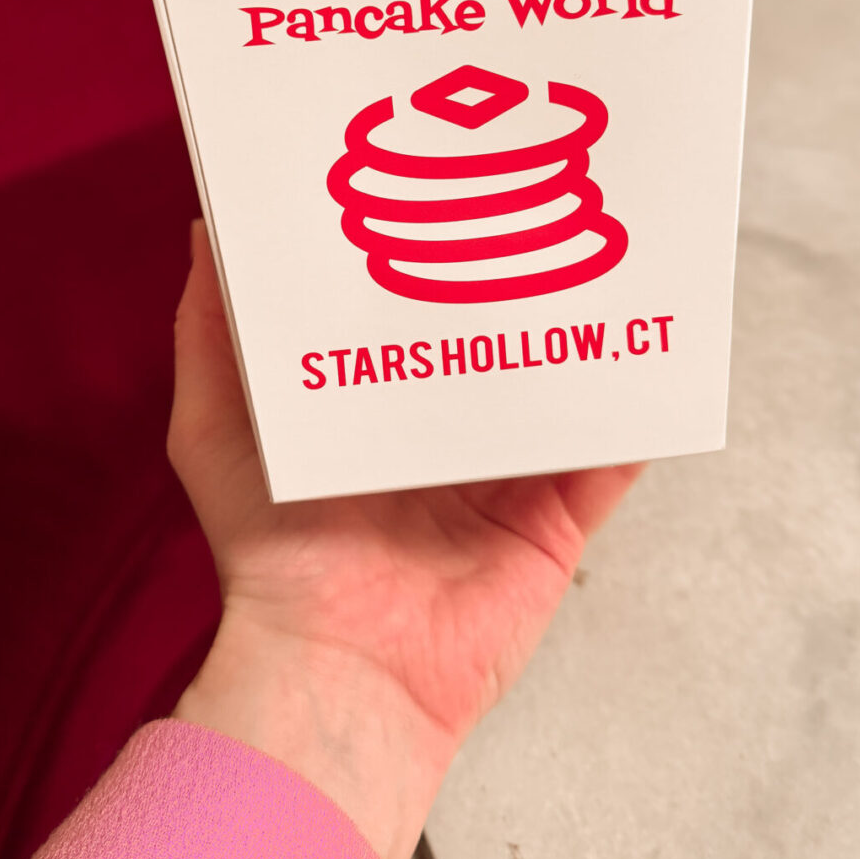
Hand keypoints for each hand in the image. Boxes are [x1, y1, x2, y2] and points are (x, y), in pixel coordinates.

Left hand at [170, 219, 641, 858]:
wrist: (340, 667)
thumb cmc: (270, 556)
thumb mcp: (213, 427)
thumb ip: (212, 334)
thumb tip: (206, 229)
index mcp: (371, 415)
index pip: (407, 324)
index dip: (425, 264)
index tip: (441, 191)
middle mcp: (440, 444)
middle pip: (492, 350)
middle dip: (513, 289)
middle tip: (538, 204)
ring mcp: (506, 482)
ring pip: (558, 393)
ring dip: (582, 337)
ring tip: (608, 259)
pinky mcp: (556, 524)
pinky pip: (610, 459)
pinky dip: (636, 412)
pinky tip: (653, 351)